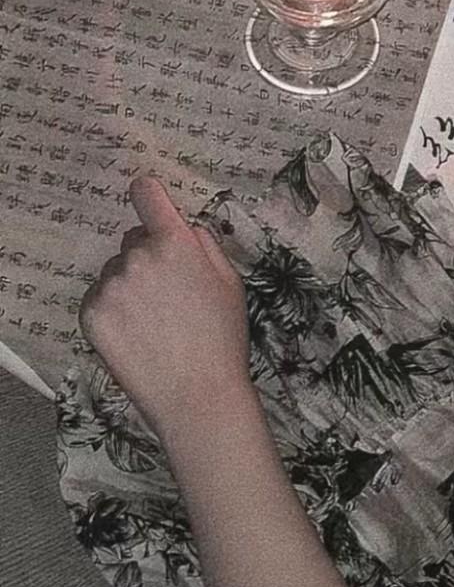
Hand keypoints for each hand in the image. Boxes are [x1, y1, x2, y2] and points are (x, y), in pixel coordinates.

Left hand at [79, 176, 250, 439]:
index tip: (147, 196)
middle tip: (170, 293)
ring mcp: (110, 286)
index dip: (148, 193)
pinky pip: (99, 297)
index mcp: (175, 243)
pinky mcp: (91, 315)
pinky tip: (136, 333)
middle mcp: (137, 257)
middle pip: (134, 240)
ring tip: (154, 320)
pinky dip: (113, 309)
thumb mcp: (230, 280)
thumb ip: (205, 244)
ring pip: (116, 271)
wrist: (197, 393)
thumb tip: (184, 227)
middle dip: (149, 255)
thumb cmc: (223, 335)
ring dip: (130, 284)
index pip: (147, 195)